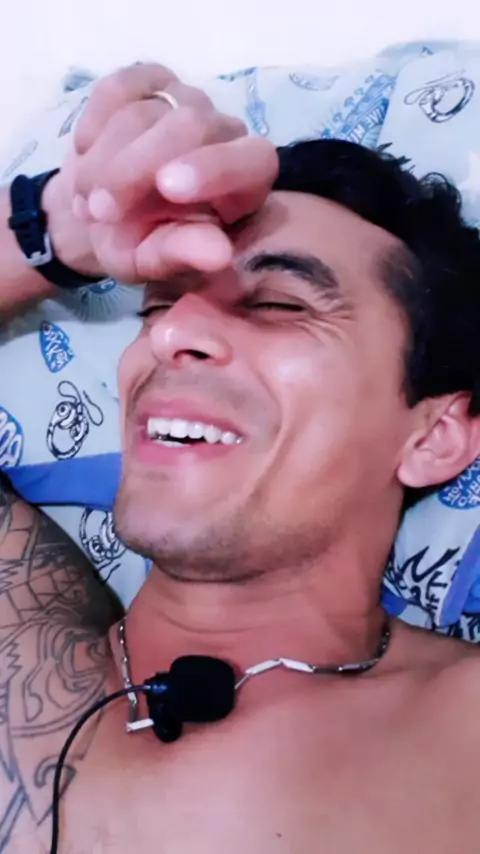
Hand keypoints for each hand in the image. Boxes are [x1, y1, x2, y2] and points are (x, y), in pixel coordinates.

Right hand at [44, 63, 278, 282]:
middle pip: (190, 126)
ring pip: (142, 114)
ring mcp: (186, 100)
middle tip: (99, 212)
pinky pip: (116, 89)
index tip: (168, 188)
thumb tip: (218, 255)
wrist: (97, 213)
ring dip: (102, 164)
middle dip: (132, 170)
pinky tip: (87, 158)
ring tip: (88, 206)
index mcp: (245, 182)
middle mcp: (224, 132)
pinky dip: (91, 128)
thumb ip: (183, 255)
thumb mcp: (153, 263)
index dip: (215, 168)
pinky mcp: (147, 81)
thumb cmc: (137, 243)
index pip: (252, 160)